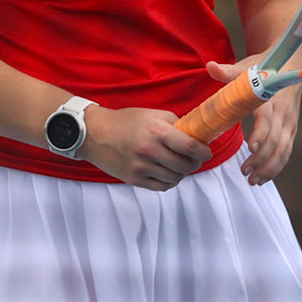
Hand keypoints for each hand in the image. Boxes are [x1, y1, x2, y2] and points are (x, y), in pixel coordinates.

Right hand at [80, 105, 211, 190]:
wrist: (95, 134)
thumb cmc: (126, 121)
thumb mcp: (152, 114)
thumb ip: (175, 124)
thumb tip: (195, 136)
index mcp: (156, 131)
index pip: (189, 147)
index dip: (203, 152)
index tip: (206, 152)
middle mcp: (149, 151)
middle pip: (185, 166)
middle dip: (195, 163)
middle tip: (195, 158)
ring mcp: (140, 167)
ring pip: (175, 178)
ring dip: (183, 173)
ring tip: (180, 164)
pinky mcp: (133, 179)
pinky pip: (162, 186)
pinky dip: (170, 181)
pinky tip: (168, 172)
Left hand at [206, 58, 301, 184]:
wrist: (291, 69)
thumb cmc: (263, 70)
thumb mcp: (246, 68)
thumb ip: (227, 72)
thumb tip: (209, 66)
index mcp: (270, 97)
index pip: (268, 119)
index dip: (261, 134)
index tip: (250, 147)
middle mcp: (283, 112)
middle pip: (275, 141)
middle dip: (261, 159)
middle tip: (244, 172)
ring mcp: (289, 123)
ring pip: (283, 150)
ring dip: (269, 168)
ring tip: (253, 180)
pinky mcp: (291, 131)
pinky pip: (286, 152)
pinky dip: (276, 167)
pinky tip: (263, 177)